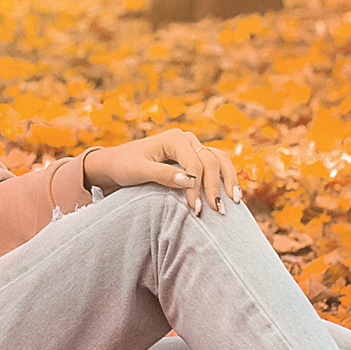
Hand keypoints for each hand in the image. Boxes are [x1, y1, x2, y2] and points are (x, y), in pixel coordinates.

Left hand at [80, 128, 242, 214]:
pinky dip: (225, 177)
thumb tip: (189, 180)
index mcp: (173, 139)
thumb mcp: (139, 171)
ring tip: (234, 202)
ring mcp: (192, 146)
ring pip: (219, 159)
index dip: (197, 187)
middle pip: (210, 161)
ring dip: (228, 180)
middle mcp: (186, 139)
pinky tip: (230, 194)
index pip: (194, 163)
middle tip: (218, 211)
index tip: (196, 209)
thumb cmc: (124, 166)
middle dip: (215, 187)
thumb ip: (162, 175)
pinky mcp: (194, 156)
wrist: (116, 163)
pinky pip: (216, 164)